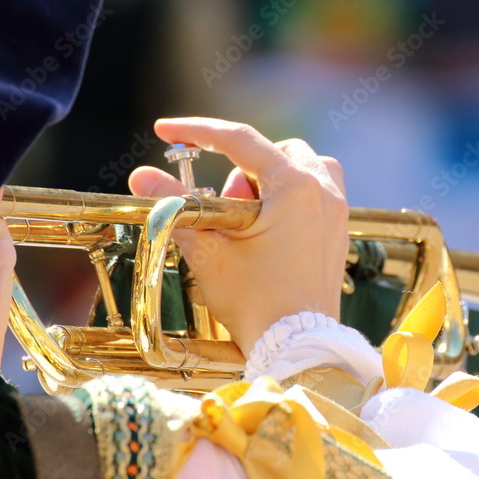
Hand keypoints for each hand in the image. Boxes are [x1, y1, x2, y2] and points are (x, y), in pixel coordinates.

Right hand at [128, 118, 348, 355]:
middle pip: (273, 152)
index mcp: (296, 187)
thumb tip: (140, 176)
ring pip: (298, 168)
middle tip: (224, 212)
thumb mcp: (208, 250)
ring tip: (246, 223)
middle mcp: (324, 191)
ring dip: (266, 182)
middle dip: (241, 172)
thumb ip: (176, 205)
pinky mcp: (338, 230)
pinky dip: (286, 198)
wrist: (297, 347)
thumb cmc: (256, 302)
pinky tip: (265, 231)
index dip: (198, 131)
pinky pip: (313, 192)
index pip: (240, 140)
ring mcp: (337, 211)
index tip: (165, 131)